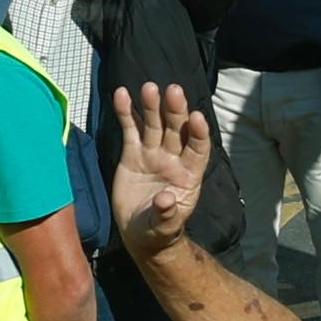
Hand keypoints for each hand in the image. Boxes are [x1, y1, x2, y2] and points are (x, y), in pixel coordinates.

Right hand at [111, 84, 210, 261]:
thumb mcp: (164, 227)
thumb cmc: (159, 231)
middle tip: (173, 90)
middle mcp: (173, 159)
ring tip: (149, 87)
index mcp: (189, 175)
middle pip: (177, 130)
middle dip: (176, 111)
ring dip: (152, 106)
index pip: (198, 149)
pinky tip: (122, 94)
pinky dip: (127, 112)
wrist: (140, 233)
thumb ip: (167, 214)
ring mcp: (153, 154)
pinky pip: (131, 129)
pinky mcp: (132, 154)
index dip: (198, 133)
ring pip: (155, 125)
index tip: (196, 117)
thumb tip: (168, 199)